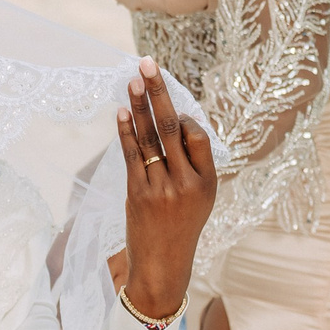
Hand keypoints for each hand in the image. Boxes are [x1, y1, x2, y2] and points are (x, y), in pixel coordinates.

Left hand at [116, 59, 215, 320]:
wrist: (162, 265)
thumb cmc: (182, 226)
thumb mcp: (201, 198)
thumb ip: (193, 163)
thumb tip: (177, 121)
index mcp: (208, 182)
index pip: (197, 136)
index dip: (185, 115)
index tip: (172, 102)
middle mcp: (186, 183)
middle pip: (172, 127)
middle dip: (158, 92)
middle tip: (147, 64)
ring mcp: (160, 188)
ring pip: (149, 137)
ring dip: (139, 105)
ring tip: (133, 79)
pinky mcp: (137, 194)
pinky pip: (131, 155)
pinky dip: (125, 131)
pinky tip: (121, 111)